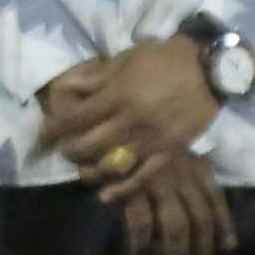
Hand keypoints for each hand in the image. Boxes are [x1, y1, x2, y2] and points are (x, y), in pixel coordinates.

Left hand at [36, 38, 219, 190]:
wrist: (209, 69)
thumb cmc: (164, 59)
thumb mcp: (126, 60)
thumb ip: (97, 77)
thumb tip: (67, 87)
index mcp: (118, 95)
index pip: (76, 118)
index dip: (55, 128)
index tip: (45, 133)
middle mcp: (131, 121)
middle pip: (89, 145)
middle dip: (70, 150)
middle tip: (64, 150)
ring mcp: (151, 140)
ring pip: (112, 165)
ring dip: (91, 170)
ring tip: (82, 168)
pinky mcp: (168, 152)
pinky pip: (143, 177)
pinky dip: (122, 189)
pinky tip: (106, 194)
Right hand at [102, 145, 234, 254]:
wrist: (108, 121)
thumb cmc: (142, 140)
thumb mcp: (174, 152)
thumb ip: (188, 176)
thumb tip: (201, 211)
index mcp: (194, 164)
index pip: (216, 199)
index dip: (224, 225)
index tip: (228, 247)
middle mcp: (181, 173)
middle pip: (199, 218)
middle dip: (201, 248)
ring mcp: (158, 180)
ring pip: (176, 225)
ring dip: (177, 252)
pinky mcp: (133, 186)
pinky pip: (142, 221)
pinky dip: (142, 240)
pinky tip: (139, 254)